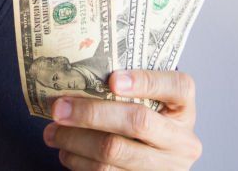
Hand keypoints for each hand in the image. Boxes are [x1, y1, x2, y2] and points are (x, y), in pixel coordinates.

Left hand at [43, 70, 201, 169]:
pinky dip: (80, 162)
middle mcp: (182, 141)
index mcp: (184, 108)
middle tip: (58, 108)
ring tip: (53, 132)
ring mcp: (166, 168)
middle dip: (91, 113)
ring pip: (115, 152)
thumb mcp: (147, 102)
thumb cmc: (142, 118)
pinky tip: (66, 151)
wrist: (153, 160)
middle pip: (138, 121)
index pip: (178, 87)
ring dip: (76, 141)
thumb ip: (124, 87)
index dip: (145, 81)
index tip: (111, 79)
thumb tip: (74, 75)